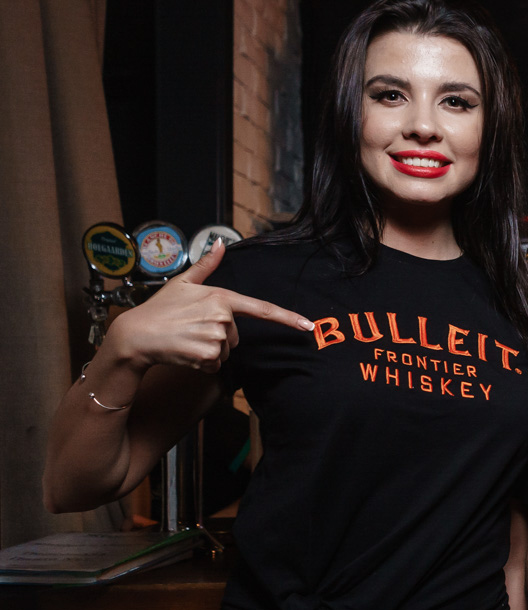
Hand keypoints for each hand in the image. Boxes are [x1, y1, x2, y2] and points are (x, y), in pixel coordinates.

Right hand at [104, 239, 312, 372]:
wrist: (136, 335)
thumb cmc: (159, 309)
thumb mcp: (183, 283)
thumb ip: (206, 266)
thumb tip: (219, 244)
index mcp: (221, 297)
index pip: (261, 309)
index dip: (288, 318)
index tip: (308, 326)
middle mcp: (222, 318)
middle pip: (235, 336)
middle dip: (218, 336)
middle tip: (191, 329)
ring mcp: (216, 338)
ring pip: (226, 352)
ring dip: (209, 350)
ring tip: (186, 340)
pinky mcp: (208, 357)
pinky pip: (216, 365)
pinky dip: (203, 363)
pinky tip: (185, 352)